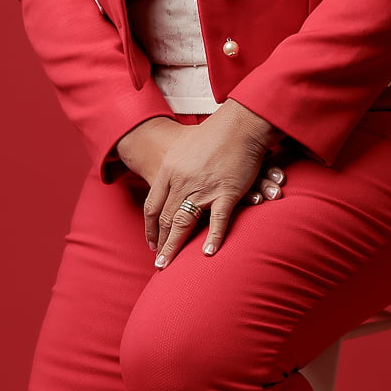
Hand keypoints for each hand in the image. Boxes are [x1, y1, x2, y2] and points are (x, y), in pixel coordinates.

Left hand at [143, 101, 288, 265]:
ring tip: (168, 266)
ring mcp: (203, 188)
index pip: (152, 206)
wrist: (240, 124)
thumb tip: (171, 183)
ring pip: (183, 223)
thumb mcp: (184, 148)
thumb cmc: (215, 134)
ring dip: (174, 247)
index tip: (151, 242)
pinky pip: (217, 221)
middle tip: (158, 263)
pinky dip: (212, 239)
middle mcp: (182, 181)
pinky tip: (206, 254)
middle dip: (160, 243)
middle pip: (165, 218)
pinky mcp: (226, 191)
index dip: (150, 228)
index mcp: (169, 171)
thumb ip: (176, 169)